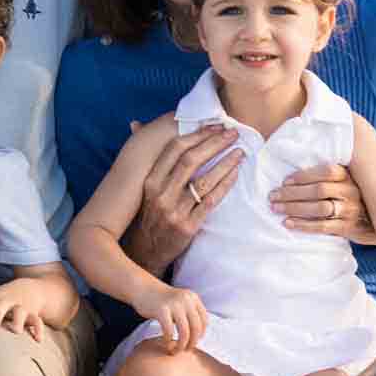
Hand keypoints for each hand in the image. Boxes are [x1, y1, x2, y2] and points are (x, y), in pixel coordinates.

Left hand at [0, 282, 44, 340]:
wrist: (30, 288)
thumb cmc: (1, 297)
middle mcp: (7, 301)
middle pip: (2, 306)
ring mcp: (21, 307)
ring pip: (21, 313)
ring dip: (19, 321)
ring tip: (16, 331)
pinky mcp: (34, 314)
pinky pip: (38, 322)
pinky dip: (38, 330)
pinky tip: (37, 340)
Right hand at [125, 122, 243, 273]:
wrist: (145, 251)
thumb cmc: (148, 213)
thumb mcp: (143, 187)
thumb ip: (147, 157)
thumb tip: (136, 124)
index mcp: (150, 181)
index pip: (174, 150)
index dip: (196, 135)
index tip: (215, 126)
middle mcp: (160, 194)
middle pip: (191, 161)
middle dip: (214, 144)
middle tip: (233, 134)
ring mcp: (174, 211)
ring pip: (203, 180)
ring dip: (224, 163)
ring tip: (239, 152)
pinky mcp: (187, 227)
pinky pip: (210, 201)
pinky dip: (225, 185)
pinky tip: (235, 174)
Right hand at [133, 279, 207, 353]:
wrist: (143, 288)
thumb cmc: (162, 300)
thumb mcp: (181, 301)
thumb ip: (190, 313)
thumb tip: (197, 336)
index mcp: (193, 298)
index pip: (204, 320)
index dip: (201, 334)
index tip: (193, 341)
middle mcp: (186, 300)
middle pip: (196, 328)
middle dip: (192, 342)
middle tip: (186, 350)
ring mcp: (174, 304)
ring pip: (184, 332)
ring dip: (181, 345)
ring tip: (175, 350)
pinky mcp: (161, 310)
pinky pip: (169, 331)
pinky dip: (168, 340)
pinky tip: (166, 343)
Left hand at [270, 161, 375, 241]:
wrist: (374, 224)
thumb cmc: (349, 200)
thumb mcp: (343, 183)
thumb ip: (326, 177)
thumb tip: (292, 172)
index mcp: (348, 177)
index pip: (326, 171)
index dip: (303, 175)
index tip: (284, 181)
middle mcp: (351, 192)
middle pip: (318, 190)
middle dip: (292, 193)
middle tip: (272, 196)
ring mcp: (351, 210)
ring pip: (319, 208)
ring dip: (294, 208)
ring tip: (276, 209)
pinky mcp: (348, 228)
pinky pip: (323, 227)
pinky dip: (303, 225)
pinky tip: (288, 223)